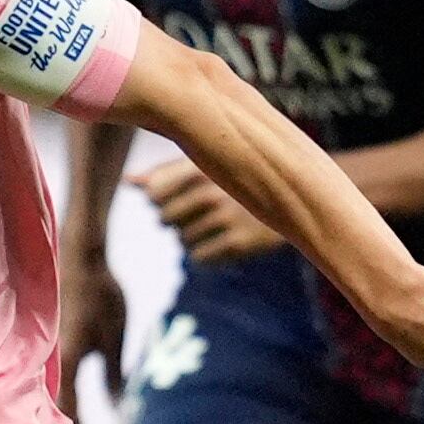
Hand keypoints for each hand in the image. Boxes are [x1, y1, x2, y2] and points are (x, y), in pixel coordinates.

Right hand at [56, 246, 127, 423]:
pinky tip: (57, 415)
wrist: (82, 257)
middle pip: (54, 412)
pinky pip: (48, 384)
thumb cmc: (101, 294)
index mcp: (68, 360)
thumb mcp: (114, 335)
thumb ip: (114, 374)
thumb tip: (118, 414)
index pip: (70, 411)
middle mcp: (50, 362)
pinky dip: (56, 402)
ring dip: (58, 423)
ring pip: (48, 400)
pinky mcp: (45, 349)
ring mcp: (43, 356)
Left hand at [138, 158, 283, 263]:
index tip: (177, 197)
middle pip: (165, 219)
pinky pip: (199, 258)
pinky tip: (221, 240)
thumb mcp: (206, 165)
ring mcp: (227, 218)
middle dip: (176, 220)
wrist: (295, 196)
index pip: (153, 194)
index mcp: (201, 166)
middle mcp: (212, 191)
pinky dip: (205, 253)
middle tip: (200, 213)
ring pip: (182, 241)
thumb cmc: (238, 179)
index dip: (160, 200)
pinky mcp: (239, 243)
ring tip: (214, 225)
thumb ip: (165, 174)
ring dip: (192, 237)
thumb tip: (128, 182)